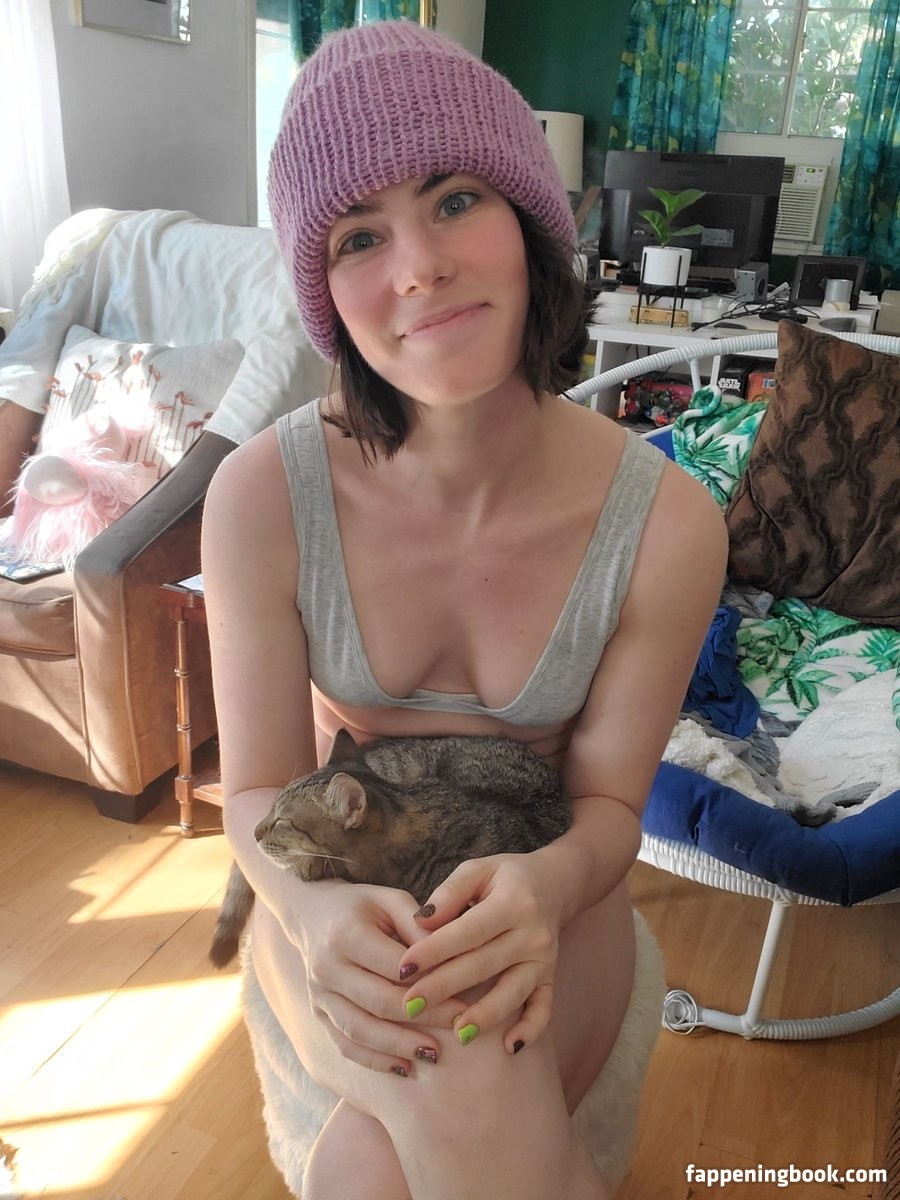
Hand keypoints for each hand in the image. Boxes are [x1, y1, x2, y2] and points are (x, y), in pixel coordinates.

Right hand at [289, 879, 466, 1074]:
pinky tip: (404, 1067)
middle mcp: (327, 967)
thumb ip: (419, 925)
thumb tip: (450, 957)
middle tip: (458, 1028)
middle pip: (379, 1002)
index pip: (393, 967)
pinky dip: (375, 1060)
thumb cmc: (362, 906)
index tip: (464, 998)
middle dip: (423, 1018)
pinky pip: (346, 1044)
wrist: (312, 916)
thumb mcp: (390, 900)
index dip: (431, 985)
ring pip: (361, 1030)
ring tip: (434, 1054)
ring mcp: (319, 994)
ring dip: (399, 1046)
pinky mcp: (318, 1014)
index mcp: (346, 934)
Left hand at [396, 853, 565, 1054]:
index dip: (435, 950)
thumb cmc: (504, 878)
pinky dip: (530, 1030)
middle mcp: (532, 933)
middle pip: (484, 965)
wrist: (553, 884)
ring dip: (484, 1016)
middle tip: (408, 1006)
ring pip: (513, 992)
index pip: (468, 931)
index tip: (403, 967)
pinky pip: (544, 1009)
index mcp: (513, 902)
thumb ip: (449, 893)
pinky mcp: (551, 977)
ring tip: (456, 1033)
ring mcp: (544, 959)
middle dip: (444, 987)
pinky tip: (509, 1048)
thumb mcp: (477, 870)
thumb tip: (421, 922)